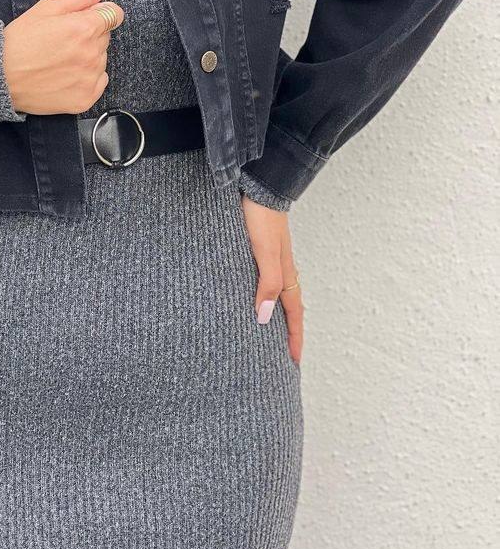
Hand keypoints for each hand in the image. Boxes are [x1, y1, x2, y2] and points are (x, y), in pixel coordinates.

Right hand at [2, 0, 124, 114]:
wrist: (0, 79)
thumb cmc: (20, 41)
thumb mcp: (48, 7)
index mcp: (85, 27)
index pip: (114, 14)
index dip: (98, 14)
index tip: (80, 20)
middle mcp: (92, 53)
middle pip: (105, 36)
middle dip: (89, 34)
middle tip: (61, 41)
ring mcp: (90, 78)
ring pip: (101, 59)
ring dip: (87, 56)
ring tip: (59, 59)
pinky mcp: (86, 98)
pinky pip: (99, 81)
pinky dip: (86, 78)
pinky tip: (64, 75)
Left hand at [241, 195, 303, 363]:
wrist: (257, 186)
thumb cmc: (260, 217)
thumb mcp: (264, 252)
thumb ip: (267, 283)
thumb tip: (265, 318)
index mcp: (285, 273)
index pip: (293, 313)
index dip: (294, 338)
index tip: (294, 362)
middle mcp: (281, 269)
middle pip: (289, 307)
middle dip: (289, 332)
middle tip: (285, 356)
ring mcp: (271, 259)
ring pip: (278, 294)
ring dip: (278, 315)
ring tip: (270, 334)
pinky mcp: (259, 250)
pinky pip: (266, 281)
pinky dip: (265, 297)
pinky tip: (253, 299)